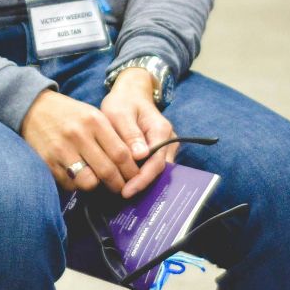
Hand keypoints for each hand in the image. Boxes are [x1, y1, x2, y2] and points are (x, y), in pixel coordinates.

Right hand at [19, 89, 139, 194]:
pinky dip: (77, 186)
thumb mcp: (93, 115)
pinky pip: (69, 185)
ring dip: (97, 187)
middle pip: (107, 171)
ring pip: (89, 182)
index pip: (121, 154)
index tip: (134, 178)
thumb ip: (112, 136)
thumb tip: (133, 161)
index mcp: (94, 121)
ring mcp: (61, 150)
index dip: (131, 171)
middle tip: (122, 188)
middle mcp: (78, 135)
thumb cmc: (70, 114)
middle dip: (118, 184)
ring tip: (99, 183)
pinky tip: (79, 178)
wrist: (34, 108)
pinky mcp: (47, 162)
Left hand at [100, 67, 175, 198]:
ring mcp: (166, 145)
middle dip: (142, 184)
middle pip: (159, 169)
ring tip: (123, 193)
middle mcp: (168, 139)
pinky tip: (127, 183)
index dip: (142, 179)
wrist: (131, 93)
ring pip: (157, 170)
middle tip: (123, 196)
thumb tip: (141, 156)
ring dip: (142, 181)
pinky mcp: (158, 150)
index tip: (127, 191)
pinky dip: (141, 175)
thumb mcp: (120, 113)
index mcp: (161, 130)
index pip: (156, 162)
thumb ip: (130, 134)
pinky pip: (152, 166)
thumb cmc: (123, 102)